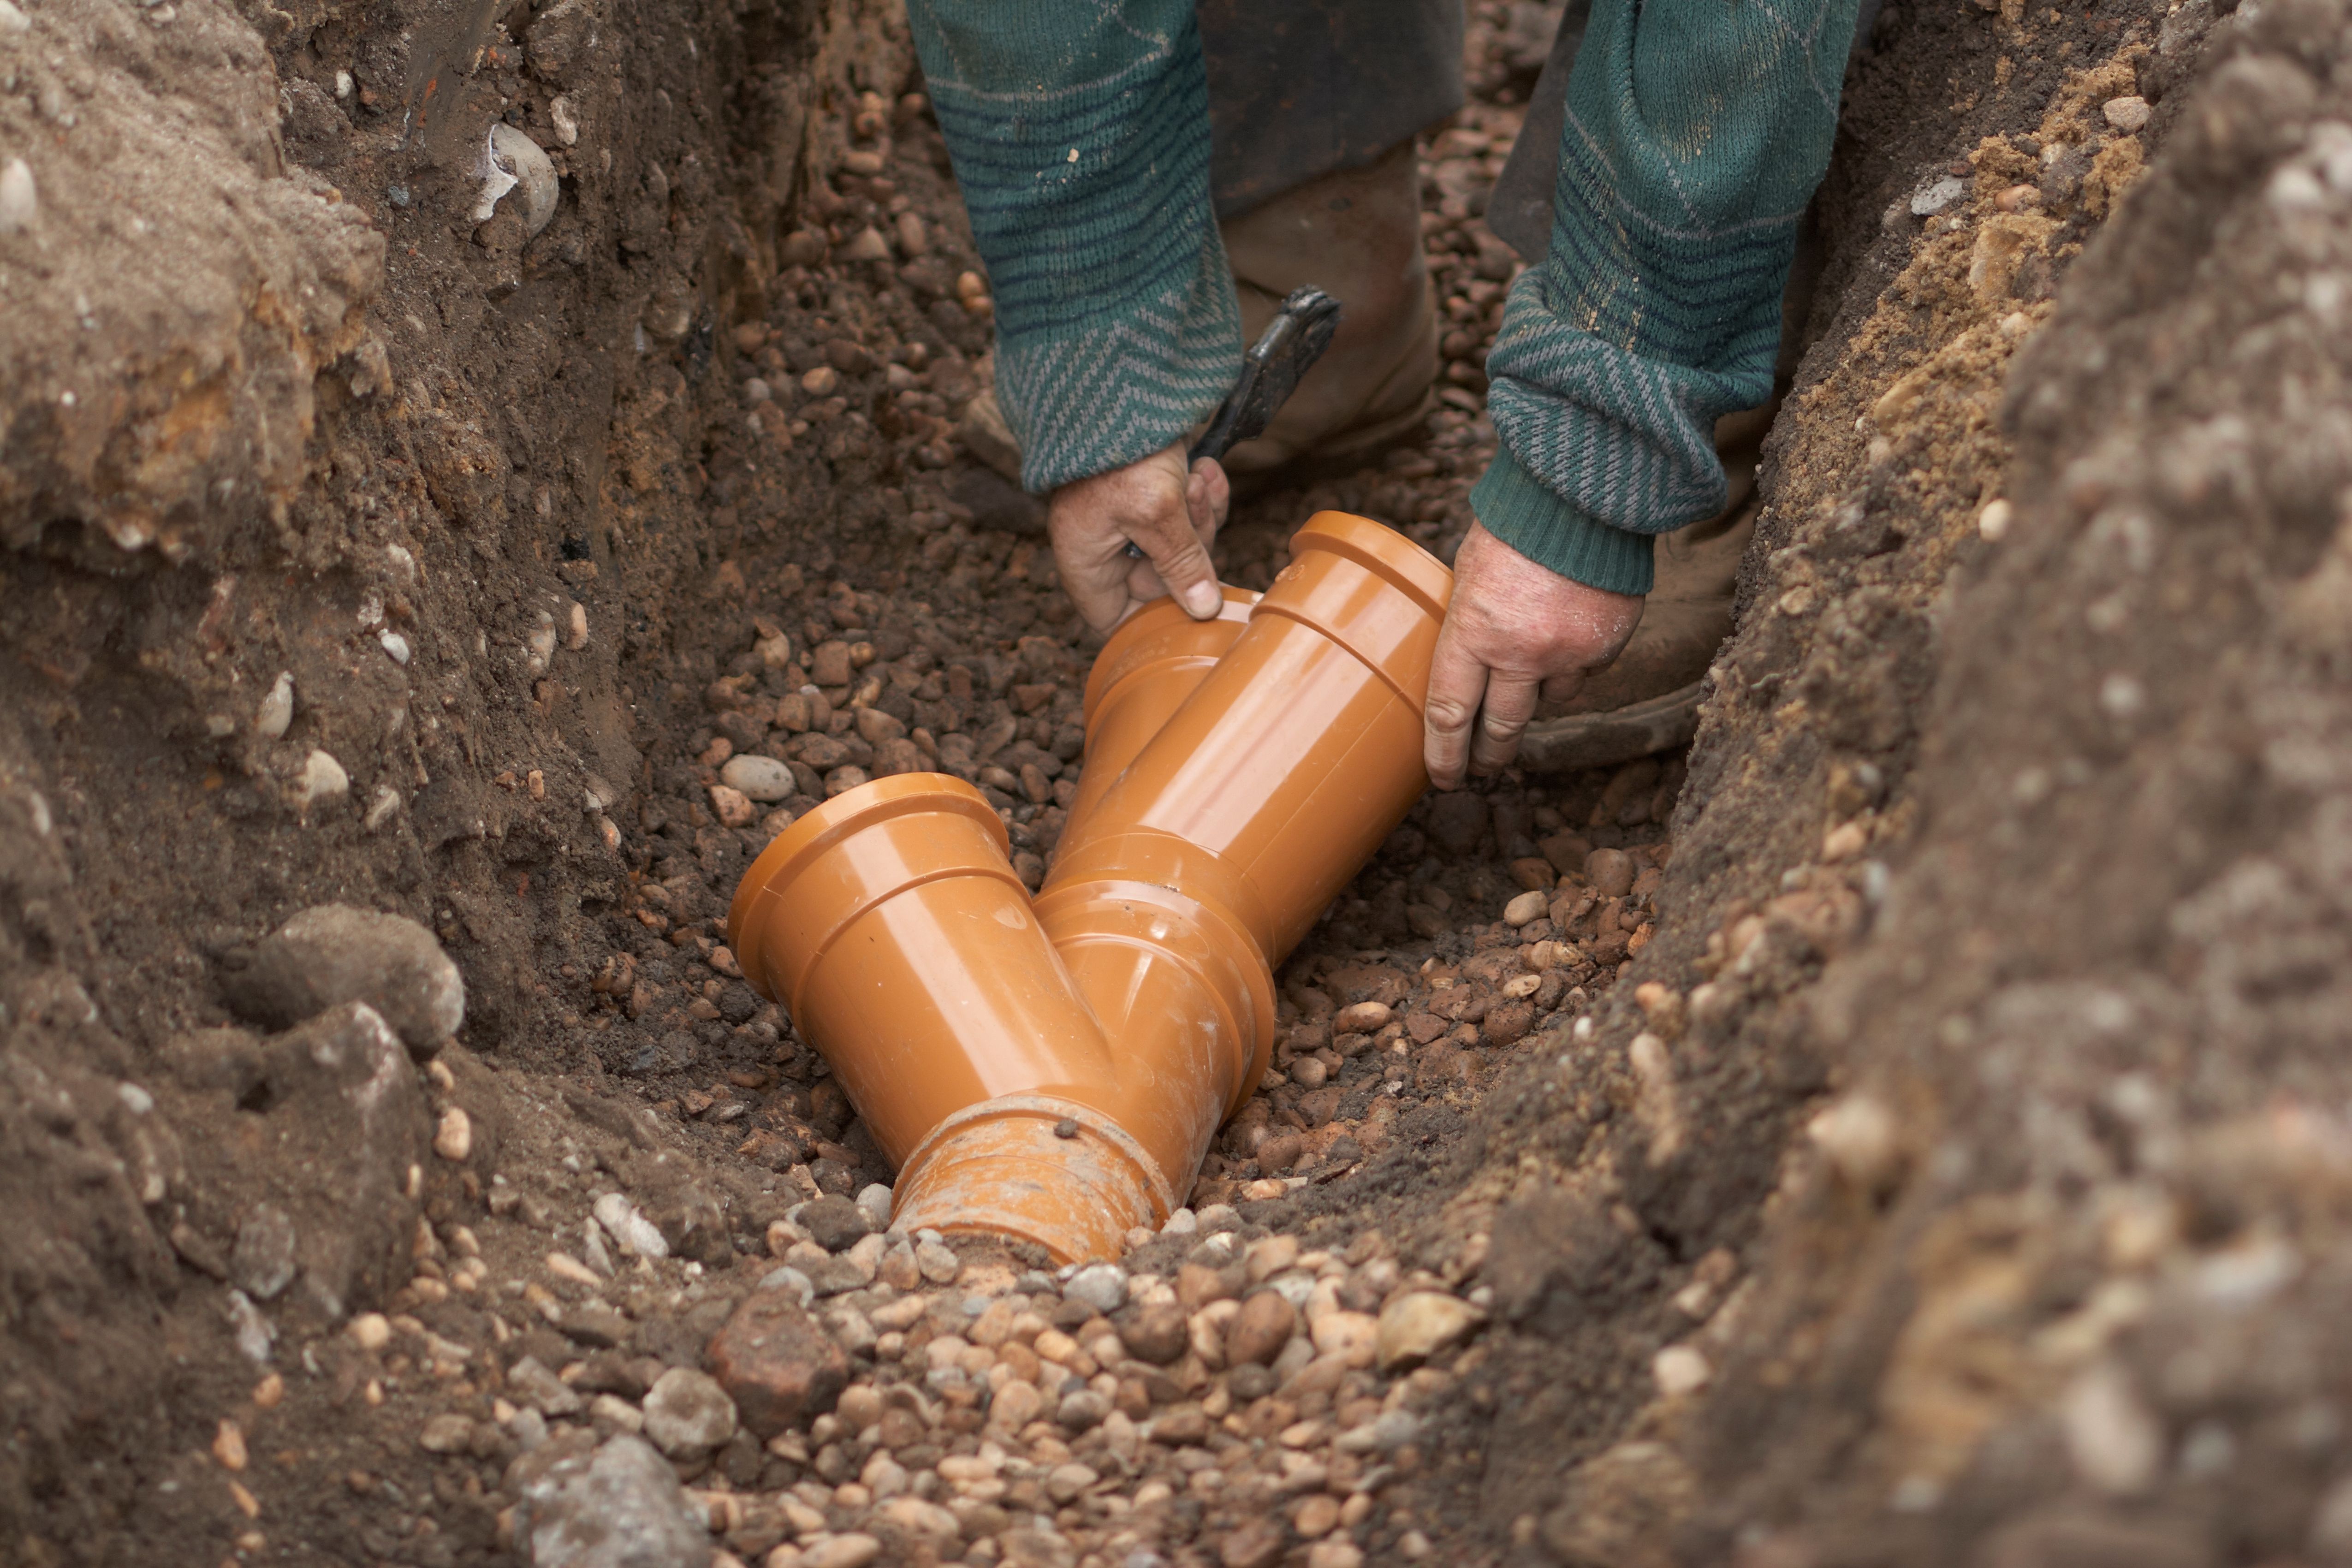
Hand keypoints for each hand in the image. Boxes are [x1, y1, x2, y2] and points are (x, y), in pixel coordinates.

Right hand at [1048, 441, 1229, 634]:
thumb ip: (1181, 566)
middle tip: (1193, 509)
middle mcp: (1106, 545)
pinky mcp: (1156, 491)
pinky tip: (1202, 467)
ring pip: (1185, 547)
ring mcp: (1131, 518)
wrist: (1121, 376)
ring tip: (1196, 479)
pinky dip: (1204, 493)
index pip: (1116, 620)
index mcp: (1086, 560)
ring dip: (1201, 515)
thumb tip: (1204, 612)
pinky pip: (1191, 514)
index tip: (1191, 607)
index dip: (1153, 620)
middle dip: (1191, 549)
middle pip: (1164, 584)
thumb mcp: (1157, 512)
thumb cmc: (1123, 447)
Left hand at [1424, 522, 1644, 788]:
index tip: (1444, 777)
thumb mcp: (1468, 574)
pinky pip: (1584, 673)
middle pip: (1502, 728)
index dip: (1444, 754)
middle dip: (1489, 754)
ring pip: (1548, 701)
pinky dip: (1573, 665)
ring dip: (1536, 695)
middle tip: (1481, 768)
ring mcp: (1568, 653)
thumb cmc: (1513, 526)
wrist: (1584, 494)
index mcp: (1473, 632)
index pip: (1451, 713)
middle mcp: (1521, 653)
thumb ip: (1468, 625)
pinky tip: (1567, 635)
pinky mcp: (1606, 646)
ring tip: (1528, 671)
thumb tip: (1467, 665)